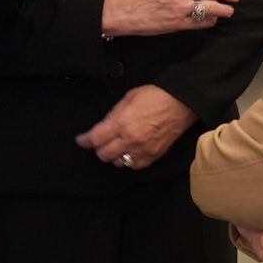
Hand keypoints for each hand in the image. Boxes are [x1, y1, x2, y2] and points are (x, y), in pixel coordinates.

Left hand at [75, 85, 196, 168]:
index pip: (95, 139)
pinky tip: (130, 151)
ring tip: (117, 145)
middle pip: (104, 155)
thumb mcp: (128, 98)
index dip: (85, 140)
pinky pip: (134, 166)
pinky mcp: (153, 155)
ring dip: (114, 155)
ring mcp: (143, 150)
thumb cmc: (156, 96)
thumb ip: (113, 114)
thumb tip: (102, 126)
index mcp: (122, 123)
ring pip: (118, 163)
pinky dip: (129, 160)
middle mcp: (131, 139)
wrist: (180, 102)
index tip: (82, 140)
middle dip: (99, 148)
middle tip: (100, 141)